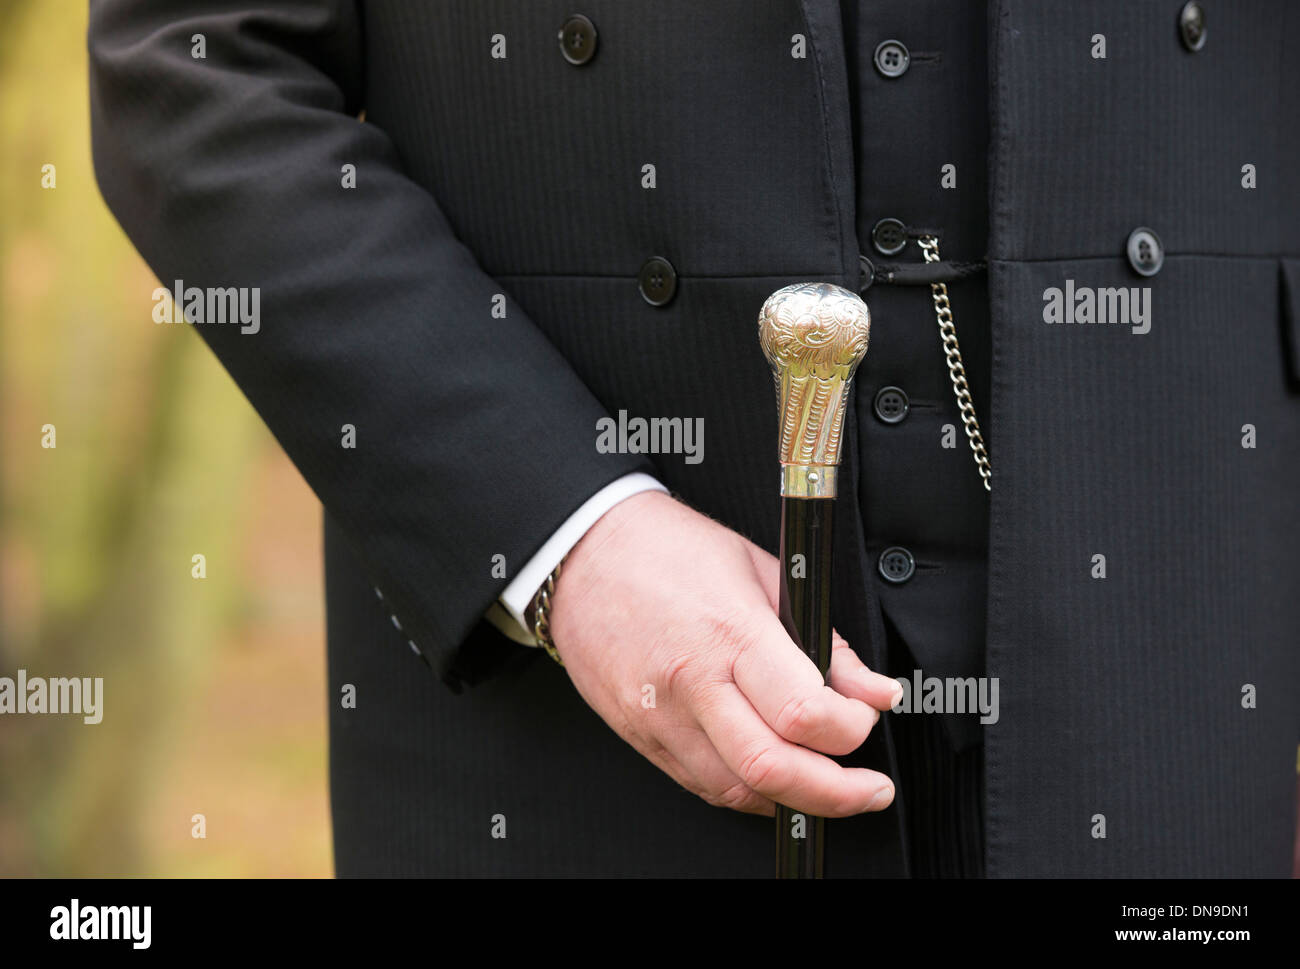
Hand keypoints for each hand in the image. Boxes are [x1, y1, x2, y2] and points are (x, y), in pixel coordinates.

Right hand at [548, 490, 899, 816]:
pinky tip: (773, 775)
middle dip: (838, 794)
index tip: (865, 718)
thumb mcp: (765, 572)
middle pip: (773, 771)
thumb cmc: (669, 551)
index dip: (853, 730)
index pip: (803, 714)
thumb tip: (875, 692)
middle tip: (869, 789)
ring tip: (826, 782)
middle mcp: (690, 685)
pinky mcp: (640, 736)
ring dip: (794, 799)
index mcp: (729, 633)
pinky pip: (703, 785)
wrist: (583, 554)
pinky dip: (748, 791)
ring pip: (738, 792)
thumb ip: (826, 641)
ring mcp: (659, 717)